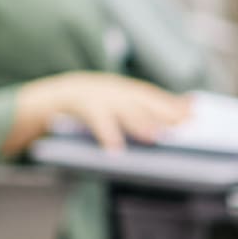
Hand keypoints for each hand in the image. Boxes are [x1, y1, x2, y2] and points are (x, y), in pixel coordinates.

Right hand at [17, 74, 191, 152]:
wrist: (42, 99)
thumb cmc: (84, 112)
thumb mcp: (109, 110)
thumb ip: (134, 116)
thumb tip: (167, 130)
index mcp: (121, 89)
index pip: (152, 97)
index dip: (173, 105)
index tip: (196, 113)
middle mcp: (110, 88)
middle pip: (141, 100)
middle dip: (163, 112)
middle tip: (183, 126)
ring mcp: (92, 93)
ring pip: (120, 107)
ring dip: (139, 122)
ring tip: (155, 136)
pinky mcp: (74, 103)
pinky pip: (94, 119)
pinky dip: (106, 134)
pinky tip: (115, 150)